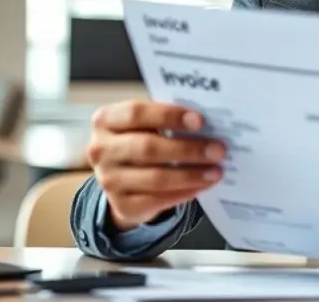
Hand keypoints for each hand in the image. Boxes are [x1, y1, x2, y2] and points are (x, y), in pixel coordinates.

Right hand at [87, 100, 226, 230]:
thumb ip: (166, 120)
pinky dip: (185, 192)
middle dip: (188, 149)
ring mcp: (108, 180)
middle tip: (218, 149)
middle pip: (148, 148)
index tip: (200, 121)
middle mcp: (100, 150)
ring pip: (156, 178)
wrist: (122, 180)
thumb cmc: (140, 140)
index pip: (136, 113)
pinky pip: (158, 200)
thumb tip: (207, 124)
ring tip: (216, 171)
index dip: (169, 115)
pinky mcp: (121, 205)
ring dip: (191, 174)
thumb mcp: (145, 125)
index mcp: (106, 120)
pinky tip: (203, 185)